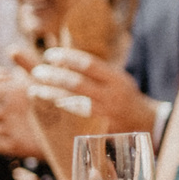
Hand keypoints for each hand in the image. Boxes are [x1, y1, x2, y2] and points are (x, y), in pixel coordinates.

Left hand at [24, 47, 159, 136]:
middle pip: (78, 84)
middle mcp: (111, 94)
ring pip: (75, 102)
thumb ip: (92, 70)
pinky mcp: (99, 125)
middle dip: (55, 77)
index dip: (68, 58)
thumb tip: (63, 56)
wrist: (143, 120)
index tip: (49, 54)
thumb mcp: (113, 78)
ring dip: (52, 95)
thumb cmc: (122, 93)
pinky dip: (61, 108)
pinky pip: (77, 117)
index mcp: (115, 77)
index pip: (89, 64)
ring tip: (35, 89)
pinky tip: (47, 103)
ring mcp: (105, 111)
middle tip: (37, 71)